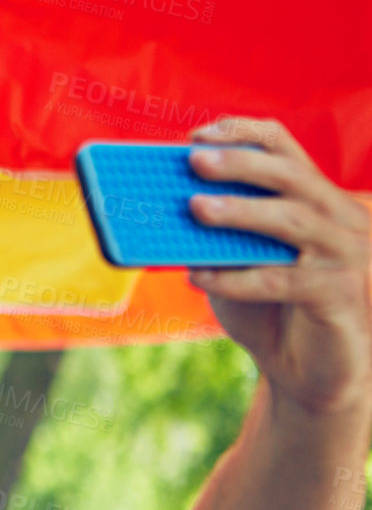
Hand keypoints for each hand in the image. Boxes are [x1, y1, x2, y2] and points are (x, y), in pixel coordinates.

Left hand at [186, 117, 371, 415]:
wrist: (309, 374)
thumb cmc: (268, 312)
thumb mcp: (235, 265)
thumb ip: (213, 238)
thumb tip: (162, 214)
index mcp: (316, 201)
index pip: (286, 150)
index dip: (244, 135)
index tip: (197, 135)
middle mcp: (341, 219)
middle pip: (292, 176)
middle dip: (241, 164)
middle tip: (193, 161)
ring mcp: (348, 255)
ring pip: (293, 221)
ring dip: (241, 212)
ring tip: (195, 208)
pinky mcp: (341, 294)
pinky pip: (284, 279)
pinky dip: (238, 278)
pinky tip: (201, 277)